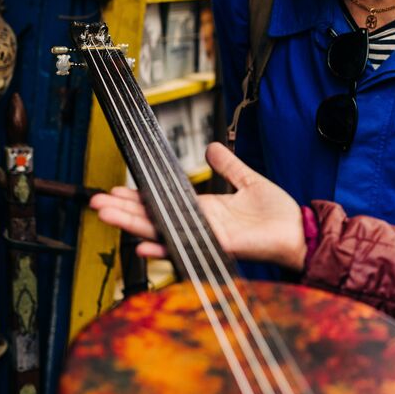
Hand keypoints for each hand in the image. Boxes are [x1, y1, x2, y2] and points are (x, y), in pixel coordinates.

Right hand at [89, 143, 307, 270]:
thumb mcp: (247, 180)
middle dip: (124, 211)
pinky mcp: (220, 245)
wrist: (298, 231)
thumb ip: (228, 166)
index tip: (115, 190)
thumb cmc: (276, 213)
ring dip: (133, 225)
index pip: (164, 203)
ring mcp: (207, 236)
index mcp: (205, 210)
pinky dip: (163, 246)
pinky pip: (186, 245)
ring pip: (162, 231)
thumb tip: (212, 147)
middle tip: (97, 203)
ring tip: (106, 216)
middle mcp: (200, 224)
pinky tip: (141, 244)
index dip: (139, 198)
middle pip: (155, 218)